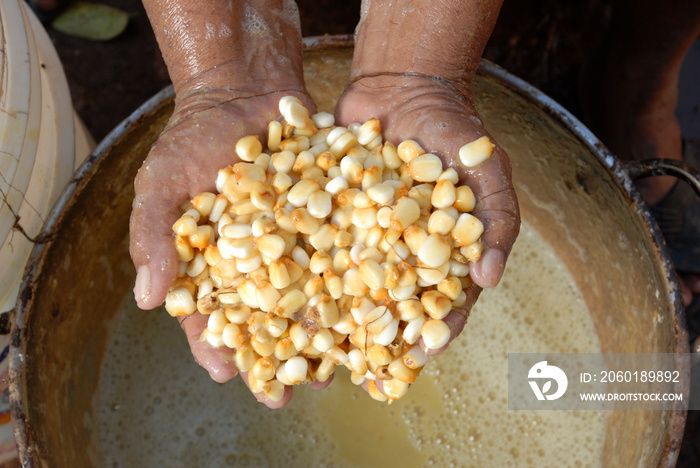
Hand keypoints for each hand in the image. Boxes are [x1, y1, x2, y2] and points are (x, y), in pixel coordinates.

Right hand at [129, 88, 320, 407]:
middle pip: (265, 320)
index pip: (208, 315)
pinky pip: (340, 255)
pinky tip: (367, 309)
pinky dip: (352, 282)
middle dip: (276, 357)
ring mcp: (294, 242)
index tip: (227, 375)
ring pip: (307, 298)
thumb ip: (152, 238)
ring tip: (336, 368)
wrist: (243, 90)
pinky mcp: (327, 220)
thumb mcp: (160, 183)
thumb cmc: (192, 139)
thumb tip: (149, 300)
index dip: (216, 346)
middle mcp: (256, 262)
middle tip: (290, 394)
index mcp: (211, 264)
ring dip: (319, 334)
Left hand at [336, 74, 519, 393]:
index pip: (440, 301)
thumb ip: (498, 220)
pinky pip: (317, 243)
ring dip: (338, 315)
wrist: (405, 85)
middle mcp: (399, 250)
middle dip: (380, 338)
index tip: (418, 360)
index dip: (432, 331)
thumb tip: (489, 278)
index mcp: (439, 251)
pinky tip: (287, 291)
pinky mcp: (330, 213)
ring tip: (321, 348)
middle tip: (364, 372)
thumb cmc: (456, 129)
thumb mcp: (489, 169)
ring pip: (349, 283)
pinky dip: (304, 266)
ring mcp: (362, 234)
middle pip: (392, 304)